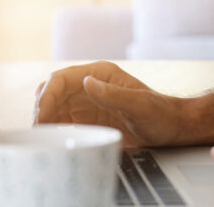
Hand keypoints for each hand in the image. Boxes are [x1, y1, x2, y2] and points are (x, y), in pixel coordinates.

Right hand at [34, 61, 213, 147]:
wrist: (173, 128)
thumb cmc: (161, 114)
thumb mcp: (140, 105)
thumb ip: (113, 94)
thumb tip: (87, 82)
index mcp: (101, 73)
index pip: (63, 78)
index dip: (48, 95)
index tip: (43, 115)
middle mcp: (90, 85)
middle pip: (52, 90)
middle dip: (42, 107)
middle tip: (40, 129)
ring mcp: (87, 101)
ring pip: (53, 105)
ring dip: (44, 118)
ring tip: (43, 137)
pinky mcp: (87, 118)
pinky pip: (62, 120)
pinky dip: (53, 128)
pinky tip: (53, 140)